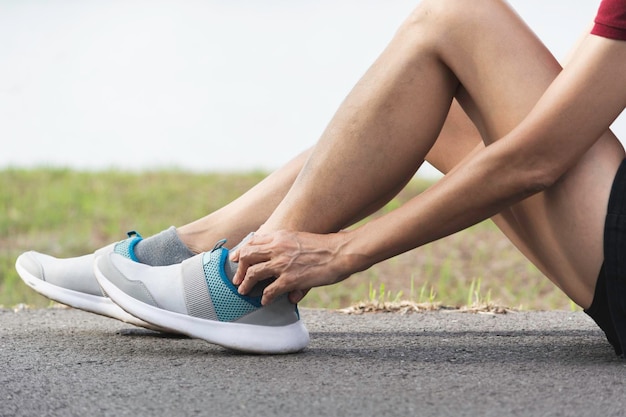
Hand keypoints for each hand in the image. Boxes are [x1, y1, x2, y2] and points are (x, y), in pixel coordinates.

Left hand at [230, 230, 353, 304]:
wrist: (340, 252)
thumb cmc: (325, 246)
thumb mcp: (300, 238)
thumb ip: (286, 248)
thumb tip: (278, 259)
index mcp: (280, 236)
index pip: (252, 241)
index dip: (241, 251)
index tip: (236, 259)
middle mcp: (278, 248)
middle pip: (247, 256)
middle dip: (239, 269)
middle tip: (237, 279)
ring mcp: (283, 264)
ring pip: (253, 274)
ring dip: (245, 284)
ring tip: (244, 291)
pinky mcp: (290, 279)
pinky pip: (269, 291)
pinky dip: (264, 298)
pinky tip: (265, 301)